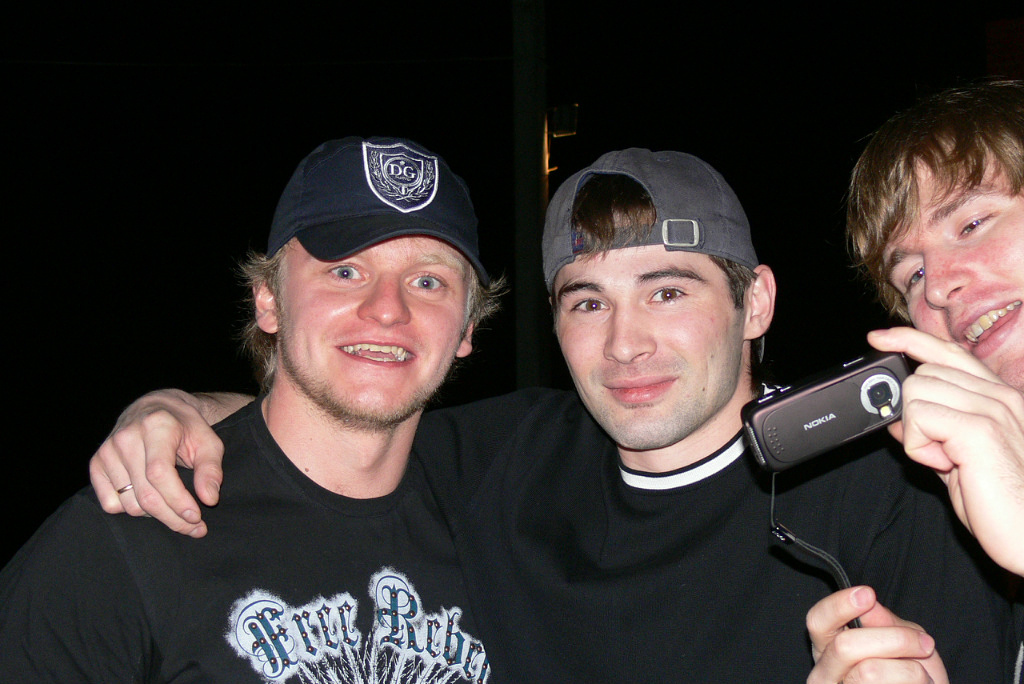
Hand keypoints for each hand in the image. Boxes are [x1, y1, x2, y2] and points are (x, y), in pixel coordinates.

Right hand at [89, 389, 232, 536]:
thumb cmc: (186, 427)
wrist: (156, 408)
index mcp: (155, 426)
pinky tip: (150, 497)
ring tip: (175, 508)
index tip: (196, 517)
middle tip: (194, 526)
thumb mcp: (208, 441)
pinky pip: (111, 503)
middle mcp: (126, 437)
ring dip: (156, 515)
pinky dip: (133, 509)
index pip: (159, 474)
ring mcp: (107, 451)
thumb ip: (211, 469)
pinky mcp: (96, 464)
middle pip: (146, 495)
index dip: (178, 500)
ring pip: (130, 504)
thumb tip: (209, 499)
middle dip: (172, 518)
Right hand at [807, 586, 946, 683]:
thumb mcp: (905, 644)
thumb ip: (887, 623)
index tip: (867, 594)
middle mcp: (824, 674)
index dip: (838, 605)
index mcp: (829, 648)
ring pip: (870, 671)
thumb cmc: (912, 677)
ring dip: (911, 671)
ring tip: (921, 678)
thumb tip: (869, 605)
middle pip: (845, 646)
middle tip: (925, 643)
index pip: (818, 621)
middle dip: (895, 639)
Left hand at [869, 327, 1023, 574]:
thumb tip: (895, 418)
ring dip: (917, 432)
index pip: (948, 351)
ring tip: (950, 461)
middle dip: (913, 412)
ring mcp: (992, 408)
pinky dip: (919, 446)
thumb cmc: (1002, 505)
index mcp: (998, 398)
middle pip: (922, 372)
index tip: (879, 337)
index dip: (910, 340)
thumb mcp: (956, 461)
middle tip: (939, 451)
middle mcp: (1000, 396)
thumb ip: (930, 433)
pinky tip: (949, 465)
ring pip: (916, 391)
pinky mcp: (979, 429)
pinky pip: (918, 417)